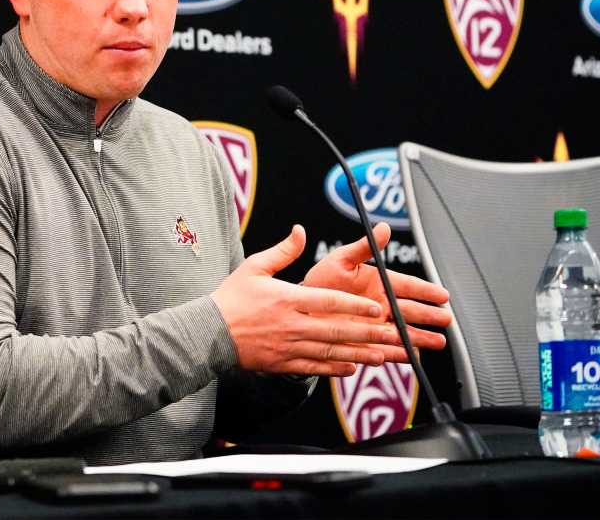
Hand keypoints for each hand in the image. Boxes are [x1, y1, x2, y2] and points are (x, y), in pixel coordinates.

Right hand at [211, 225, 405, 376]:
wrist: (208, 333)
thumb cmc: (231, 298)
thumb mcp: (254, 267)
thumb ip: (282, 250)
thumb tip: (300, 230)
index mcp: (288, 299)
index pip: (329, 302)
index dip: (355, 306)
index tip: (377, 308)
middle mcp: (292, 324)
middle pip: (337, 329)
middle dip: (367, 333)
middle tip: (391, 334)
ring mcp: (289, 346)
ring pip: (331, 351)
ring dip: (358, 354)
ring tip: (381, 355)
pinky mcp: (282, 362)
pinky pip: (314, 367)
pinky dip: (335, 369)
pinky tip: (351, 368)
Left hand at [303, 223, 451, 363]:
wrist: (301, 307)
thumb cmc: (321, 281)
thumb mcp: (341, 260)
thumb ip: (364, 247)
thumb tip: (382, 227)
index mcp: (379, 283)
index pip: (408, 285)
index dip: (426, 290)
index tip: (443, 295)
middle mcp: (381, 305)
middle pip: (410, 310)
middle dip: (429, 315)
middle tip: (446, 319)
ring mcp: (375, 325)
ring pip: (403, 332)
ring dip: (420, 337)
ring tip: (438, 342)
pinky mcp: (365, 343)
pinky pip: (385, 349)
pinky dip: (397, 353)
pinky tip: (410, 356)